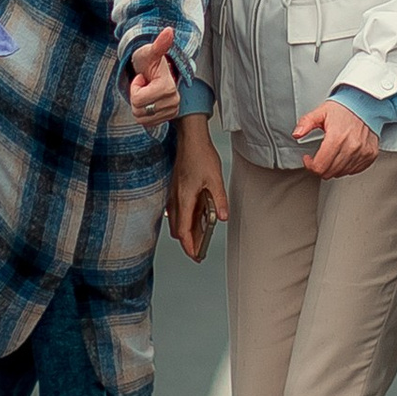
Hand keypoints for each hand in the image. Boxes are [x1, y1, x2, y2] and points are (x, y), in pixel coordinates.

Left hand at [124, 25, 179, 128]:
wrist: (157, 71)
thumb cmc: (150, 62)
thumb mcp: (151, 53)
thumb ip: (159, 44)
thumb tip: (168, 31)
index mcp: (169, 88)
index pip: (138, 99)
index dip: (135, 88)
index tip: (143, 78)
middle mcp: (174, 102)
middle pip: (139, 111)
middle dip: (136, 97)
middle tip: (145, 85)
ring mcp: (171, 111)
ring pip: (141, 118)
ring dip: (139, 105)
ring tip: (147, 92)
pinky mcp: (168, 118)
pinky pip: (146, 123)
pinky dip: (143, 113)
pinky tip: (149, 101)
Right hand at [170, 116, 228, 261]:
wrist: (190, 139)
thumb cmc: (200, 155)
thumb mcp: (215, 179)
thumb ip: (219, 200)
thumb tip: (223, 217)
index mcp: (184, 199)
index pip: (183, 231)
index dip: (189, 246)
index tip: (196, 256)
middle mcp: (175, 199)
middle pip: (178, 230)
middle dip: (188, 242)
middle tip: (199, 250)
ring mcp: (174, 195)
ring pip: (177, 221)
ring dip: (187, 231)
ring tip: (200, 237)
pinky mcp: (176, 190)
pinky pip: (178, 211)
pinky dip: (185, 220)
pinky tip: (197, 218)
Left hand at [295, 99, 378, 178]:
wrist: (366, 103)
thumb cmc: (345, 108)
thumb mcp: (321, 112)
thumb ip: (306, 123)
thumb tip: (297, 133)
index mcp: (337, 138)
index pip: (320, 166)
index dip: (310, 166)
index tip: (308, 159)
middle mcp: (351, 147)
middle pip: (329, 172)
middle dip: (320, 167)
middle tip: (318, 157)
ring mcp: (362, 152)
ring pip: (341, 173)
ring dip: (333, 167)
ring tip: (331, 154)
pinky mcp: (370, 155)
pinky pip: (354, 170)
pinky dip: (347, 167)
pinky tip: (343, 156)